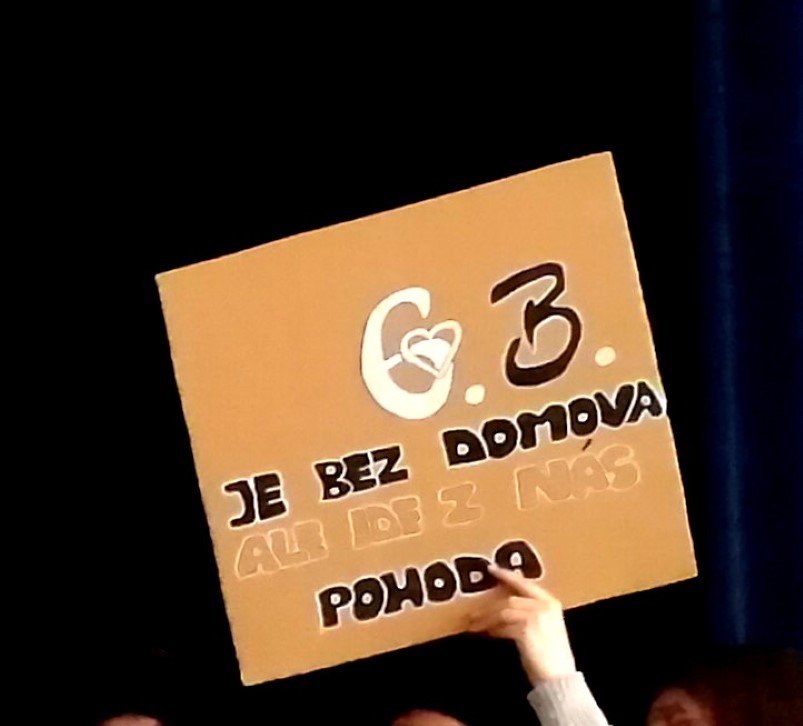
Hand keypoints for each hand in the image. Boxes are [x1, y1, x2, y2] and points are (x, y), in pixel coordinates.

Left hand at [467, 564, 576, 685]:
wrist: (559, 677)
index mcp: (551, 603)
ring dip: (486, 619)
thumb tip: (507, 604)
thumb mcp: (546, 627)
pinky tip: (485, 633)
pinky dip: (491, 630)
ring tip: (474, 624)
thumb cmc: (552, 657)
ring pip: (503, 612)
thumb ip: (531, 612)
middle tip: (473, 610)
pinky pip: (502, 626)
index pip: (525, 584)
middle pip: (510, 600)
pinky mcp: (526, 629)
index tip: (492, 569)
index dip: (507, 575)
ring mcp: (536, 616)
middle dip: (489, 606)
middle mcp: (544, 606)